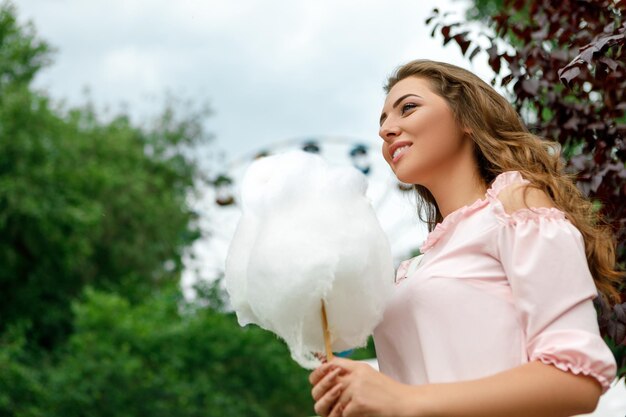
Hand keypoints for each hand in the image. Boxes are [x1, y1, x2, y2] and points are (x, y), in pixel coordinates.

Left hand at [309, 357, 429, 416]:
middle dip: (323, 395)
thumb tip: (329, 372)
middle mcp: (355, 375)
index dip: (320, 373)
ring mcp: (357, 388)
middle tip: (328, 403)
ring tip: (344, 412)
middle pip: (324, 382)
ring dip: (336, 410)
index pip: (330, 364)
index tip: (321, 383)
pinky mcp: (359, 402)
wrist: (406, 403)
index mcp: (358, 367)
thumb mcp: (369, 375)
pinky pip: (343, 412)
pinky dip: (347, 416)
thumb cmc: (388, 392)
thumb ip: (350, 372)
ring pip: (333, 400)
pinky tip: (356, 414)